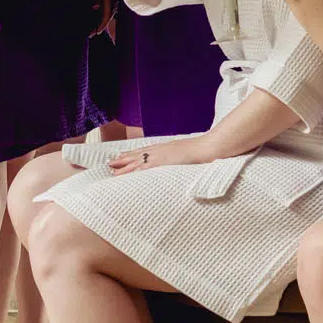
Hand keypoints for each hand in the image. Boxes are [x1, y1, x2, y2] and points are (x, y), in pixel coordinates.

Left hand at [108, 135, 222, 174]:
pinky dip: (134, 171)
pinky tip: (125, 174)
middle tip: (110, 164)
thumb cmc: (204, 151)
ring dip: (125, 166)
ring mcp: (162, 155)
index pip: (145, 151)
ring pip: (138, 161)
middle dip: (124, 160)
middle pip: (138, 155)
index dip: (133, 155)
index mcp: (166, 148)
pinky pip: (145, 167)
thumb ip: (181, 157)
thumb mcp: (189, 154)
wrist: (211, 147)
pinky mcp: (164, 162)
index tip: (122, 157)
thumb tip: (180, 163)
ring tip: (112, 171)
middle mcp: (161, 150)